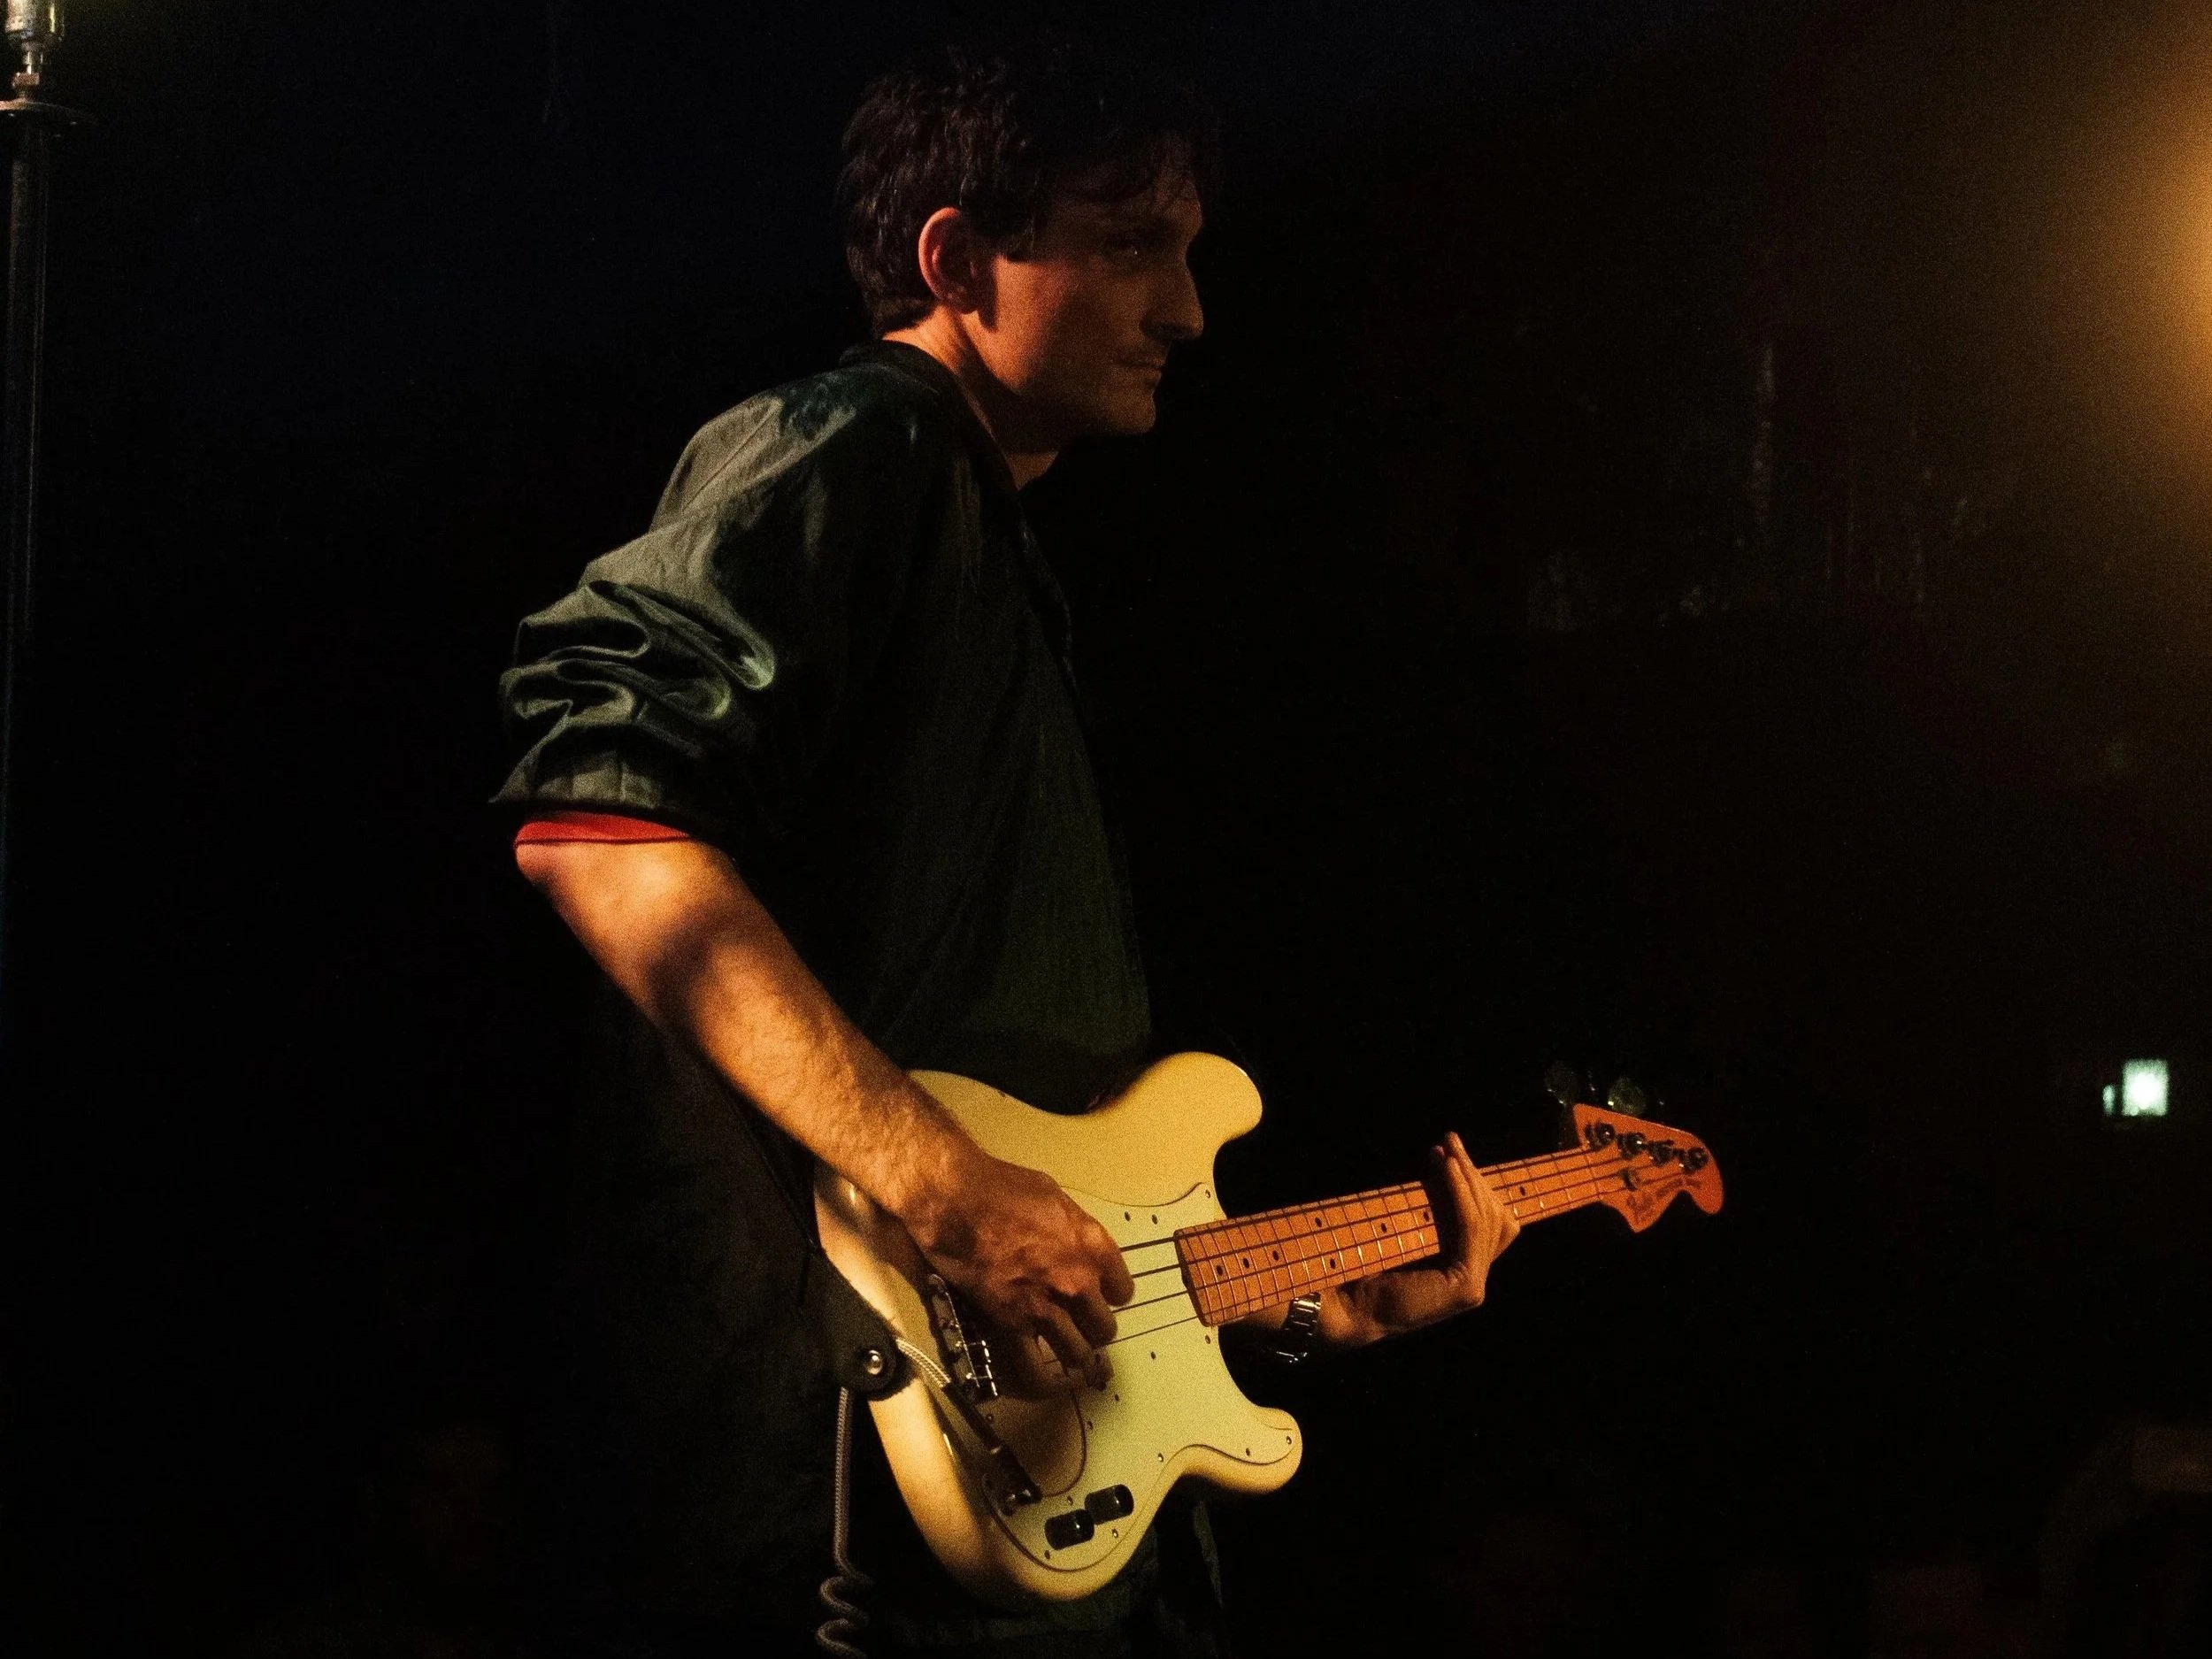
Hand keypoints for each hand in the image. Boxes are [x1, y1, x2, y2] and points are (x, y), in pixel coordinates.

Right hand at [901, 1145, 1134, 1390]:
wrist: (957, 1201)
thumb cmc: (1001, 1188)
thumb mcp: (1054, 1197)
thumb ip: (1074, 1230)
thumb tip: (1076, 1244)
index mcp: (1093, 1246)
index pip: (1123, 1291)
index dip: (1110, 1296)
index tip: (1100, 1297)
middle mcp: (1077, 1281)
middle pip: (1104, 1326)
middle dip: (1094, 1327)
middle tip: (1083, 1326)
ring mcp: (1046, 1307)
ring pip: (1079, 1352)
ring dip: (1075, 1354)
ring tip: (1072, 1356)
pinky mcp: (1013, 1325)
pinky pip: (1036, 1370)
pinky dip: (1044, 1381)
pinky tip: (1047, 1383)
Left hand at [1326, 1130, 1519, 1347]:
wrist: (1349, 1306)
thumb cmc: (1370, 1268)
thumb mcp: (1411, 1234)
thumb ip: (1435, 1213)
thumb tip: (1443, 1165)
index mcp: (1466, 1272)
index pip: (1492, 1222)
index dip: (1477, 1185)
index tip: (1452, 1152)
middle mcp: (1476, 1282)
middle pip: (1495, 1217)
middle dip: (1474, 1174)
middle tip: (1451, 1140)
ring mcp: (1474, 1288)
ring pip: (1486, 1219)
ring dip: (1467, 1178)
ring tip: (1449, 1149)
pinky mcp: (1465, 1287)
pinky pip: (1470, 1229)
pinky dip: (1461, 1194)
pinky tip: (1448, 1168)